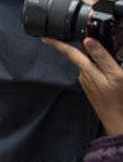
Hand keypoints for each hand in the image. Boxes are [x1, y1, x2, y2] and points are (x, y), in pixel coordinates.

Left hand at [44, 0, 122, 135]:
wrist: (121, 124)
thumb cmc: (121, 102)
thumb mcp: (115, 74)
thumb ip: (101, 57)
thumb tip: (88, 40)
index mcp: (88, 71)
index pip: (69, 52)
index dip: (56, 43)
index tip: (45, 37)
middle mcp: (84, 77)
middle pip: (82, 58)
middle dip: (88, 51)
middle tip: (99, 45)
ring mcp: (89, 85)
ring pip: (90, 67)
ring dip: (97, 63)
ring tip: (113, 66)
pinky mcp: (94, 92)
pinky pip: (95, 76)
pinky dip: (101, 72)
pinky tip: (112, 77)